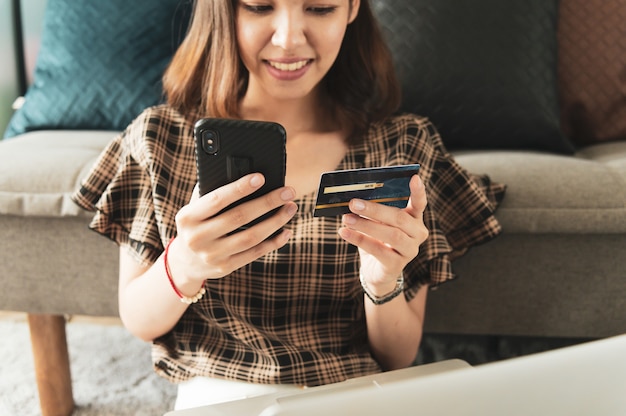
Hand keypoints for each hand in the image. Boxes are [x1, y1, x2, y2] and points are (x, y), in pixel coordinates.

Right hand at [170, 173, 297, 282]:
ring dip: (275, 221)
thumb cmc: (196, 224)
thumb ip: (212, 192)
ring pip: (251, 237)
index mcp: (188, 217)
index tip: (260, 177)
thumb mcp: (194, 208)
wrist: (185, 262)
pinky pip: (254, 253)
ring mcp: (212, 255)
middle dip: (267, 202)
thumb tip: (243, 173)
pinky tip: (286, 231)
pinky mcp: (225, 267)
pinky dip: (273, 242)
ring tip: (291, 208)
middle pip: (239, 217)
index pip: (217, 199)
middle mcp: (197, 238)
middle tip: (288, 191)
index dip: (239, 188)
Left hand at [338, 174, 427, 294]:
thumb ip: (372, 210)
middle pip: (399, 218)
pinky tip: (344, 232)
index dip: (418, 191)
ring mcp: (410, 250)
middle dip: (375, 209)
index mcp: (414, 218)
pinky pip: (378, 250)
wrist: (376, 271)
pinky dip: (359, 239)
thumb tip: (353, 198)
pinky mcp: (397, 265)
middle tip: (353, 203)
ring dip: (365, 225)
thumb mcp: (376, 223)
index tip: (414, 177)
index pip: (420, 203)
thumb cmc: (377, 240)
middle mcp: (417, 234)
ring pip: (391, 234)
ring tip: (346, 218)